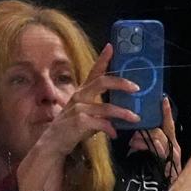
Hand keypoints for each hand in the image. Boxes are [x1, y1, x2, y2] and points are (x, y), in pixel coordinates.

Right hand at [31, 43, 139, 158]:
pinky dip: (111, 129)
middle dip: (121, 83)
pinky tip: (115, 134)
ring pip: (106, 107)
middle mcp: (80, 96)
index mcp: (82, 92)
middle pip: (102, 82)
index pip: (94, 72)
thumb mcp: (87, 114)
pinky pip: (102, 123)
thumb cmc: (72, 129)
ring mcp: (79, 108)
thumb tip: (120, 111)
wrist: (54, 143)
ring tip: (135, 118)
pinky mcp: (80, 122)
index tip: (111, 47)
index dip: (103, 59)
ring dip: (123, 113)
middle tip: (136, 88)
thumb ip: (101, 110)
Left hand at [128, 97, 181, 179]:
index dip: (166, 112)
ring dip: (141, 138)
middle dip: (146, 128)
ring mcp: (173, 155)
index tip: (163, 99)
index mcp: (172, 144)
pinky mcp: (169, 163)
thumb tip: (135, 136)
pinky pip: (158, 148)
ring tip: (132, 142)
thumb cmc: (157, 177)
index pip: (169, 124)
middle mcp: (174, 147)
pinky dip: (144, 145)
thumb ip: (147, 146)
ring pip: (158, 137)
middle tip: (133, 131)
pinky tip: (135, 147)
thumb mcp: (153, 158)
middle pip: (161, 130)